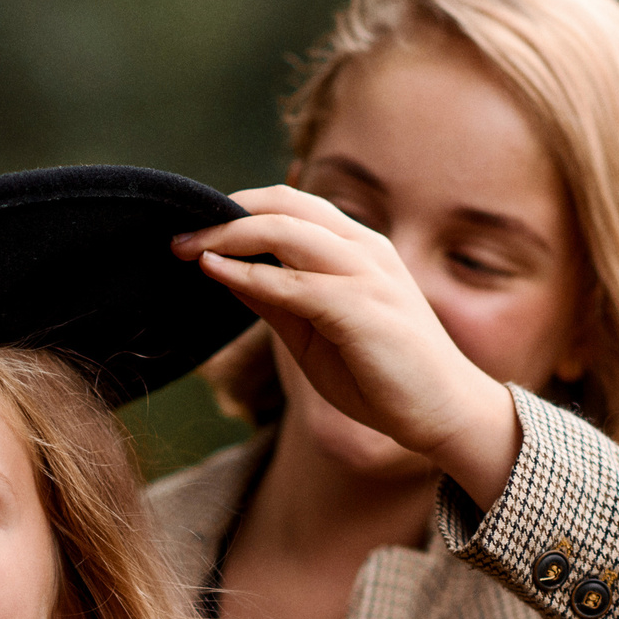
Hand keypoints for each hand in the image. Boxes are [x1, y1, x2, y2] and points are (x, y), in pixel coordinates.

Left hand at [174, 187, 521, 505]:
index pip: (290, 205)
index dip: (238, 208)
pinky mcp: (363, 309)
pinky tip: (215, 272)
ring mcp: (367, 275)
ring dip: (228, 236)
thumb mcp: (313, 331)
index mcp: (357, 247)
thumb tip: (222, 270)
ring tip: (185, 247)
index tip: (193, 226)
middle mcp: (364, 249)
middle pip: (284, 205)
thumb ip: (274, 298)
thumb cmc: (380, 374)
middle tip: (176, 233)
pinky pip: (296, 283)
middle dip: (224, 214)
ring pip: (286, 232)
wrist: (442, 413)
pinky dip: (250, 274)